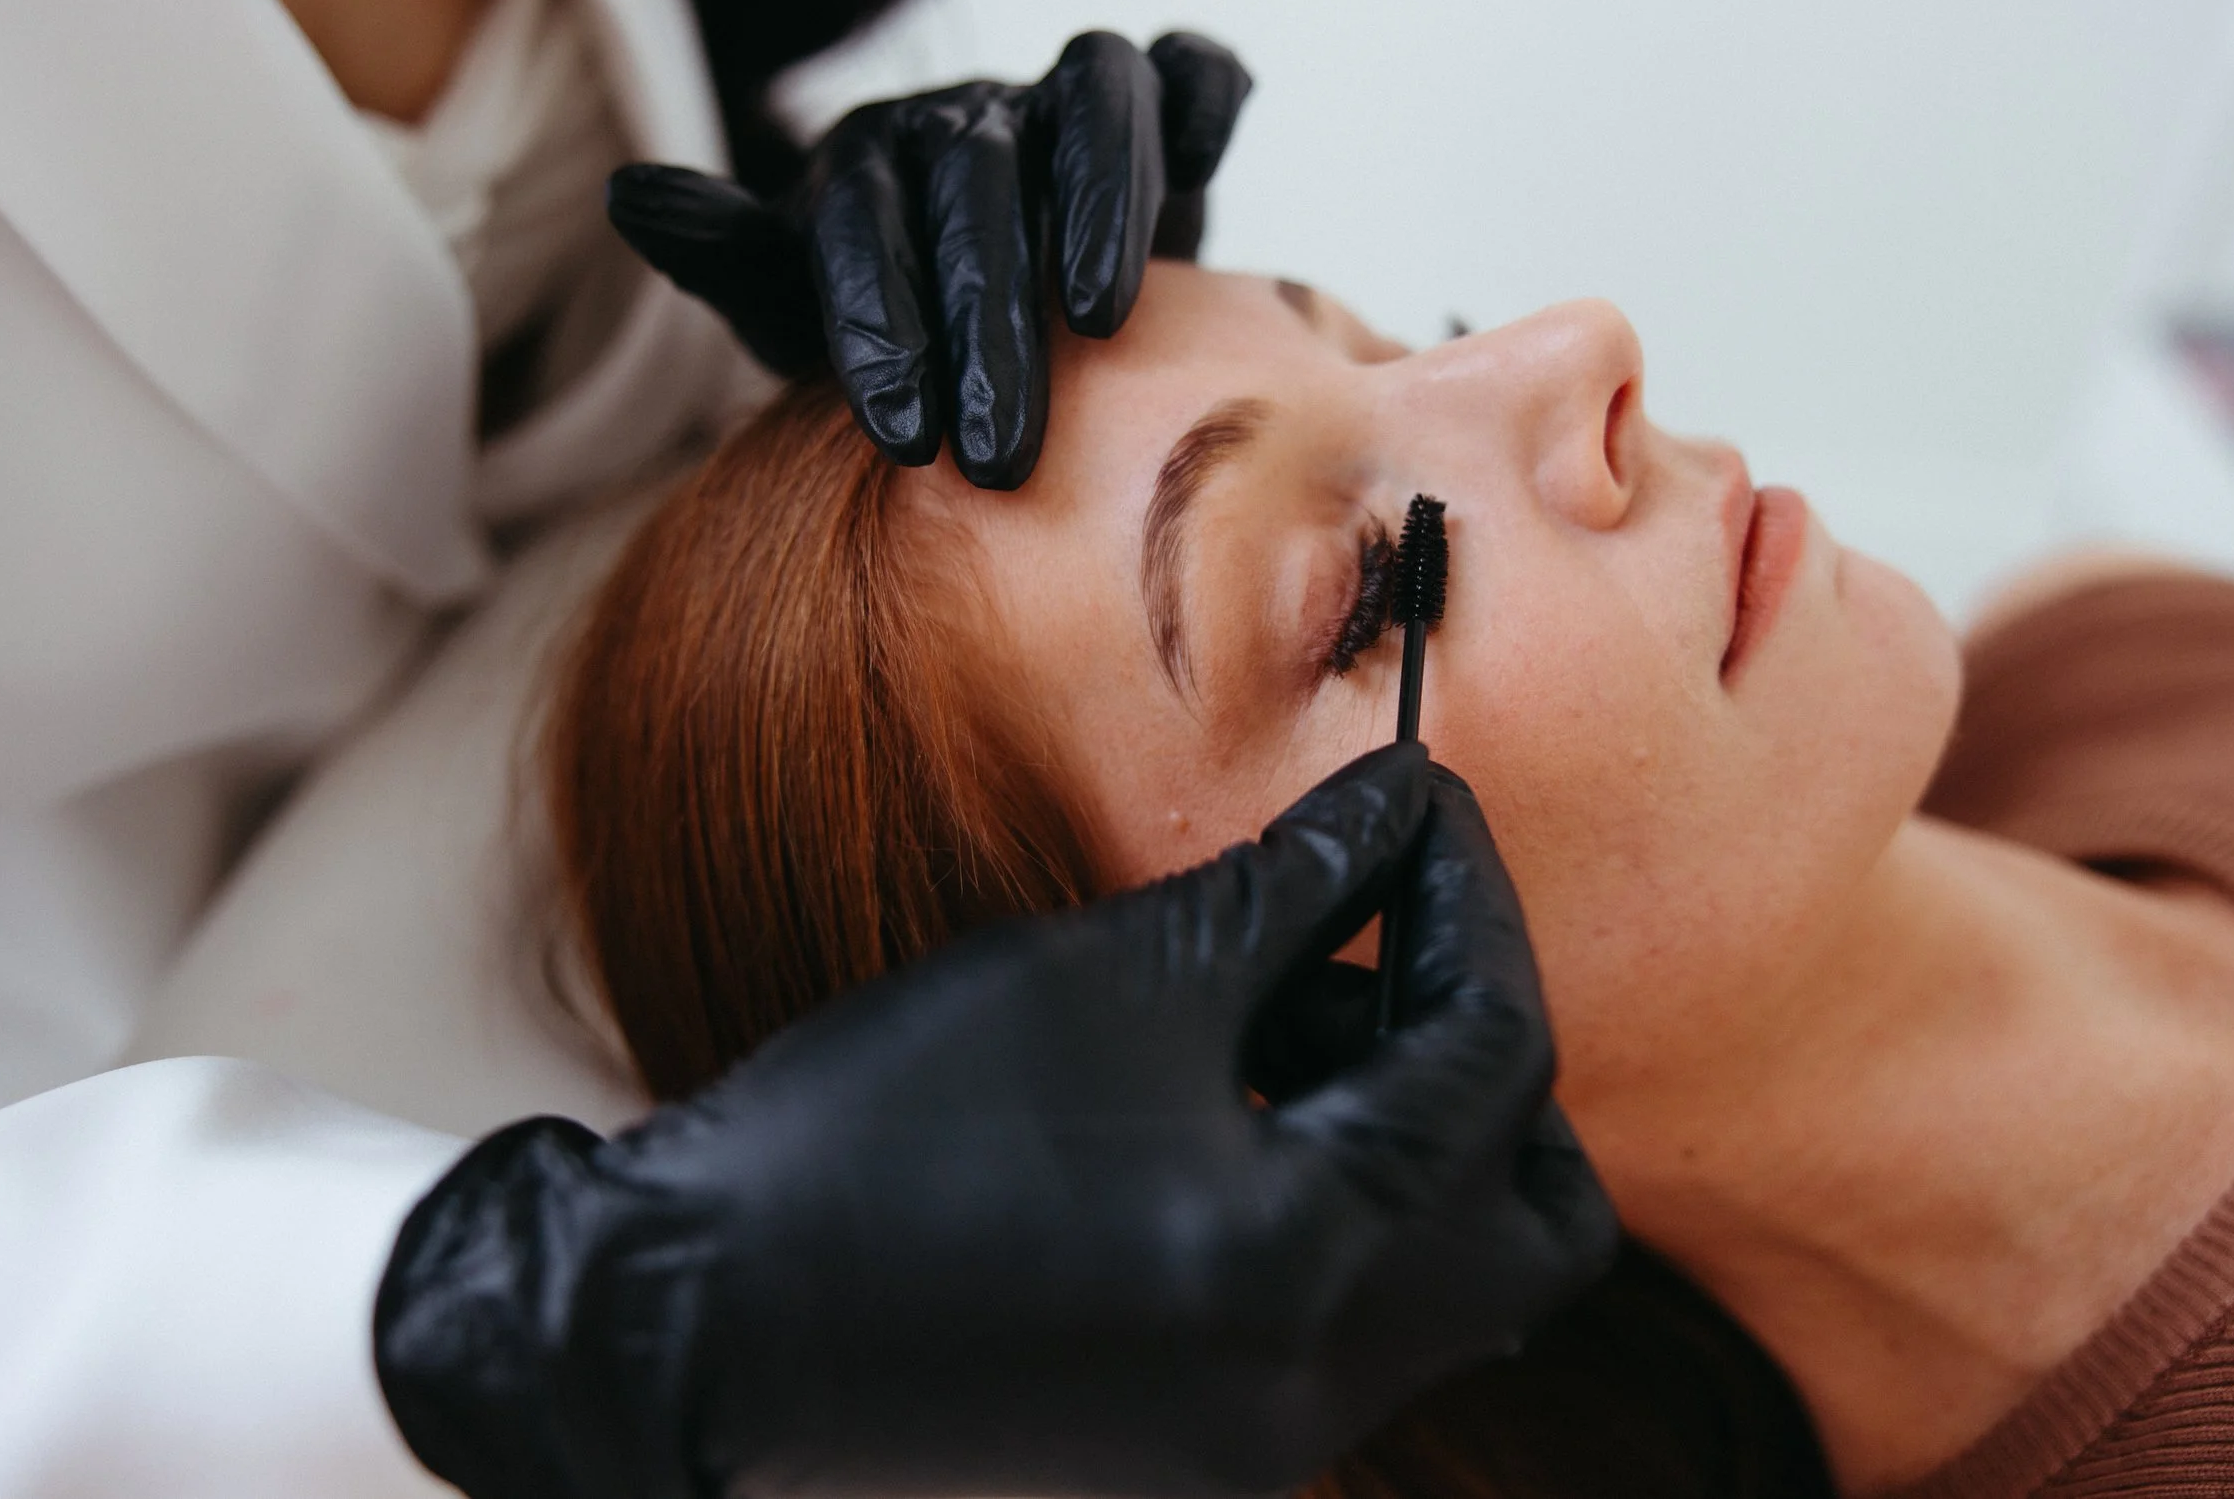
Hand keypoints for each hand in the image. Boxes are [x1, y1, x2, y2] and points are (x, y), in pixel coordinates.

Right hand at [373, 745, 1615, 1498]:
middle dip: (1491, 1051)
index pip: (1496, 1058)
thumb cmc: (890, 1127)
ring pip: (1449, 1278)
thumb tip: (1397, 806)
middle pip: (1533, 1213)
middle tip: (1402, 933)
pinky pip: (1351, 1323)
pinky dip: (1339, 1203)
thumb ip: (1292, 888)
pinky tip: (1237, 1099)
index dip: (1470, 901)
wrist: (700, 1318)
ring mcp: (1267, 1443)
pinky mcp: (1205, 1453)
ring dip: (1412, 1125)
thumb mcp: (1110, 973)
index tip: (1417, 800)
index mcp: (1312, 1262)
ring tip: (1293, 1000)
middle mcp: (1321, 1386)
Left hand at [608, 30, 1252, 488]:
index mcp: (869, 164)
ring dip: (1104, 197)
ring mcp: (1061, 106)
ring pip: (1092, 97)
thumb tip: (628, 195)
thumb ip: (727, 258)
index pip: (863, 224)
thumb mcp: (796, 306)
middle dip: (986, 318)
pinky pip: (1188, 68)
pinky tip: (1206, 165)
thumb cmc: (892, 319)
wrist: (997, 306)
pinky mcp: (1159, 109)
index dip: (880, 325)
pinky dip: (1202, 98)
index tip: (902, 440)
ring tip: (1100, 320)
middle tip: (998, 455)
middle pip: (978, 184)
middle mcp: (968, 121)